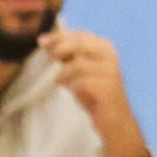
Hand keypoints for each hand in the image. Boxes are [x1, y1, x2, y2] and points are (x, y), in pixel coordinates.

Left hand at [36, 27, 150, 156]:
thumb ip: (68, 55)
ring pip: (77, 64)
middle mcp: (110, 56)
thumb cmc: (95, 94)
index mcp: (105, 48)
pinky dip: (71, 86)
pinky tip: (72, 92)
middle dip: (60, 48)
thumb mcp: (81, 70)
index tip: (42, 40)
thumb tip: (45, 41)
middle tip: (50, 58)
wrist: (115, 121)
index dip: (58, 36)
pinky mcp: (107, 88)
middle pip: (79, 43)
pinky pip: (80, 82)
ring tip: (63, 82)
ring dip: (64, 74)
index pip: (79, 34)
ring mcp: (110, 72)